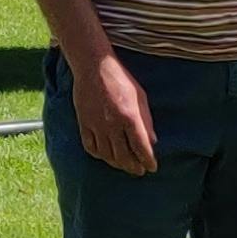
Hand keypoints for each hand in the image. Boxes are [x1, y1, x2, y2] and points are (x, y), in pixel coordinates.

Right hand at [72, 51, 159, 175]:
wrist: (94, 66)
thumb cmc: (120, 79)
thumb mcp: (140, 96)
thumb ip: (146, 120)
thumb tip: (152, 141)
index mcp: (129, 116)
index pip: (141, 147)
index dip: (148, 160)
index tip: (152, 167)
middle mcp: (113, 124)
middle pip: (124, 155)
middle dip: (134, 167)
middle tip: (140, 171)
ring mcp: (96, 125)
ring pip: (107, 155)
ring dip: (118, 164)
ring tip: (125, 166)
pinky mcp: (84, 123)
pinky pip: (90, 147)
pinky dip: (99, 155)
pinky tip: (106, 156)